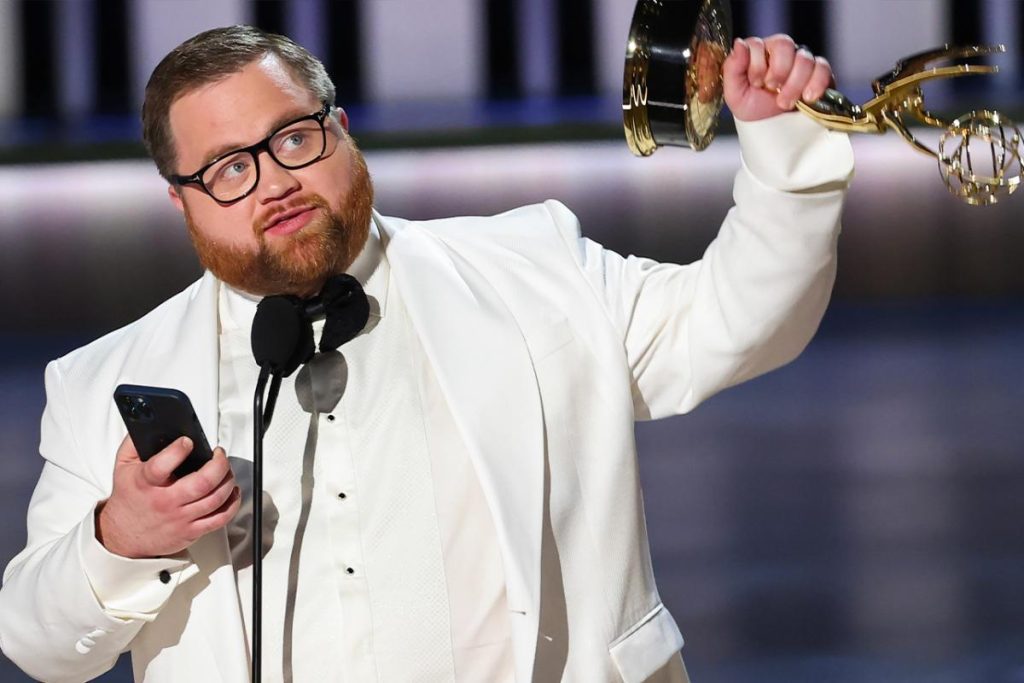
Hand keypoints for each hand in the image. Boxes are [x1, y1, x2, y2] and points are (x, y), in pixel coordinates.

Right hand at [96, 435, 240, 557]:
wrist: (123, 535)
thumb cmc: (128, 499)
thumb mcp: (123, 466)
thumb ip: (135, 442)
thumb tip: (149, 422)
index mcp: (146, 483)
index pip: (161, 467)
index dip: (177, 451)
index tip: (187, 441)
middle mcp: (165, 501)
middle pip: (202, 483)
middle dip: (219, 464)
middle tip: (219, 455)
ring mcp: (180, 518)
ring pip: (215, 499)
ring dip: (228, 480)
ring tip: (225, 470)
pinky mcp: (191, 531)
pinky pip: (220, 519)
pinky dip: (232, 503)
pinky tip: (231, 492)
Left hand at [723, 34, 833, 121]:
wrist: (774, 129)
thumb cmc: (753, 108)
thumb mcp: (735, 94)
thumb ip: (732, 68)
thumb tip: (739, 43)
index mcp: (757, 52)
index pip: (758, 44)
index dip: (757, 66)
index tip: (756, 84)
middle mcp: (780, 51)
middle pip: (784, 44)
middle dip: (777, 73)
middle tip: (772, 91)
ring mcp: (801, 59)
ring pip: (804, 58)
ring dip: (794, 85)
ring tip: (785, 103)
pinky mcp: (820, 71)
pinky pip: (823, 68)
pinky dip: (816, 84)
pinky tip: (807, 97)